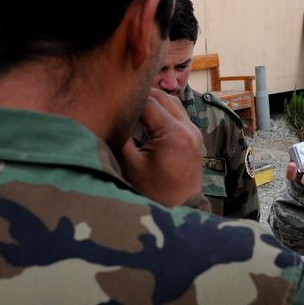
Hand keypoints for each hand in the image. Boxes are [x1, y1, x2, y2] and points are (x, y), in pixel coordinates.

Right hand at [119, 88, 202, 206]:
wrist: (181, 209)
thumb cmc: (154, 191)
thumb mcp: (131, 165)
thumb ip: (121, 137)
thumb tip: (109, 115)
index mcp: (173, 134)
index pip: (148, 102)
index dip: (129, 98)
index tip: (112, 98)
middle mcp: (188, 128)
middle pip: (162, 97)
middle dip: (141, 95)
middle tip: (120, 98)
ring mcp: (194, 131)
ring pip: (172, 102)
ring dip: (153, 101)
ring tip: (132, 105)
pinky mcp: (194, 136)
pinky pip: (178, 113)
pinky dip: (163, 109)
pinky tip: (146, 115)